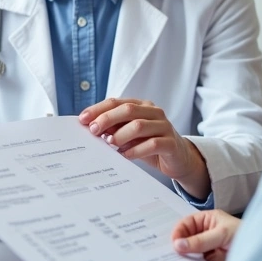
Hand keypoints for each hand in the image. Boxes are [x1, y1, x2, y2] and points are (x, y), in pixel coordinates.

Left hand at [79, 98, 208, 197]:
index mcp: (142, 106)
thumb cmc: (149, 144)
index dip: (98, 109)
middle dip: (107, 119)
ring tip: (109, 144)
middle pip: (128, 110)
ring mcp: (164, 126)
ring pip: (139, 125)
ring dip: (120, 135)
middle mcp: (154, 112)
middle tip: (93, 130)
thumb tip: (90, 127)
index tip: (83, 119)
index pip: (117, 102)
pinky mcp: (171, 143)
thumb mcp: (130, 134)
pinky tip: (124, 156)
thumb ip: (114, 128)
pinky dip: (135, 150)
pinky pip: (152, 144)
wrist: (178, 158)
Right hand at [172, 210, 240, 260]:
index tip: (173, 242)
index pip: (187, 223)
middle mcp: (205, 232)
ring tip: (179, 259)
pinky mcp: (210, 259)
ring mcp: (207, 246)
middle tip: (173, 251)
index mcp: (207, 219)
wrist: (259, 249)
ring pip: (190, 250)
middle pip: (186, 237)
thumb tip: (179, 244)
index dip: (179, 231)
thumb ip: (200, 240)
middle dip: (179, 243)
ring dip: (185, 254)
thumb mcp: (220, 234)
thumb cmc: (243, 234)